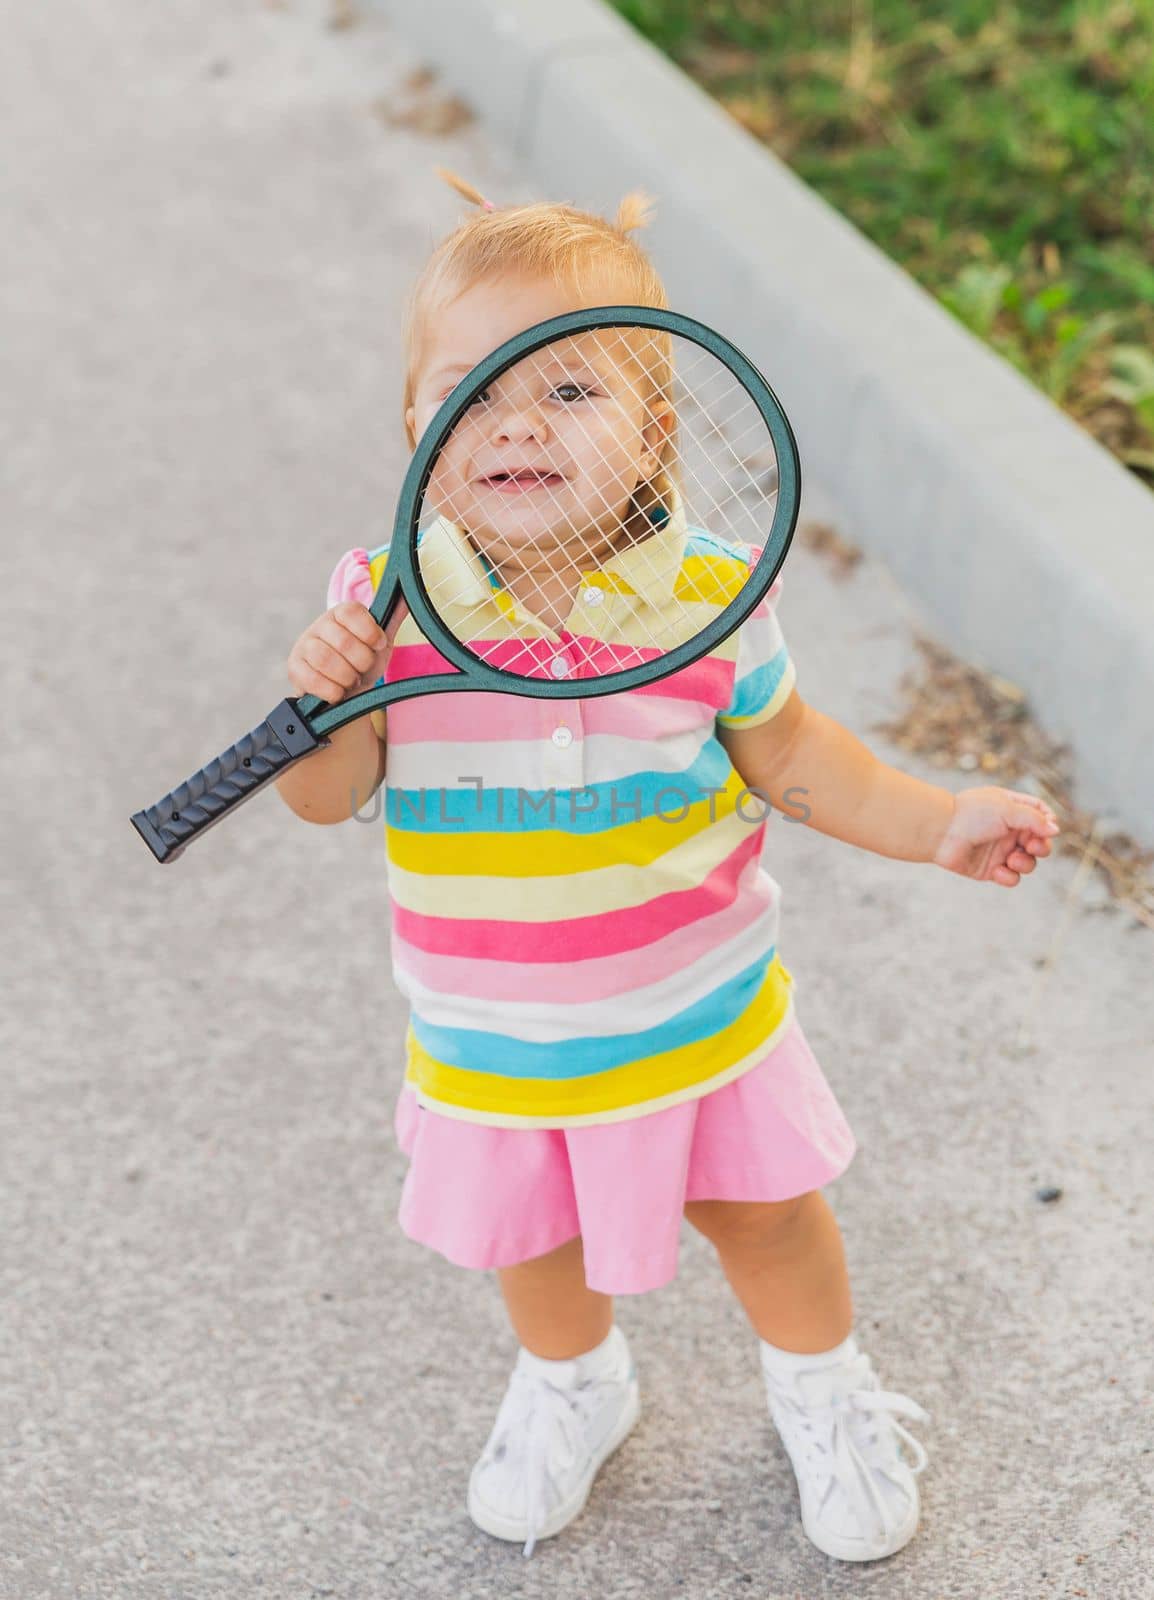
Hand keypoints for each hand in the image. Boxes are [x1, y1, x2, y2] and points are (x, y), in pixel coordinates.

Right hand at [287, 600, 407, 703]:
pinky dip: (333, 691)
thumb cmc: (362, 662)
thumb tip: (408, 593)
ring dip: (347, 677)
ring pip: (326, 660)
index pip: (352, 611)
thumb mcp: (380, 642)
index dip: (370, 632)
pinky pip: (313, 680)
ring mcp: (303, 646)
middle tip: (362, 669)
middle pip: (343, 641)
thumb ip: (392, 618)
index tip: (378, 645)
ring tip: (351, 680)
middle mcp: (319, 625)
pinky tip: (338, 692)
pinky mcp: (294, 668)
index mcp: (341, 614)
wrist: (345, 693)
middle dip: (361, 662)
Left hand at [932, 786, 1060, 887]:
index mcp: (1012, 810)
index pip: (1041, 815)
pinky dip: (1008, 877)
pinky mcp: (989, 869)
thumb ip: (1034, 820)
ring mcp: (999, 851)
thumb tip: (1056, 829)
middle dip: (1041, 847)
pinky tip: (997, 871)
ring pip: (1028, 863)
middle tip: (1032, 847)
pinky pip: (1010, 878)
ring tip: (1012, 860)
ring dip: (1026, 864)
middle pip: (1039, 843)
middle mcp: (1008, 830)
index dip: (1048, 822)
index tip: (1047, 827)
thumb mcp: (1007, 810)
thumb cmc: (972, 814)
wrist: (940, 832)